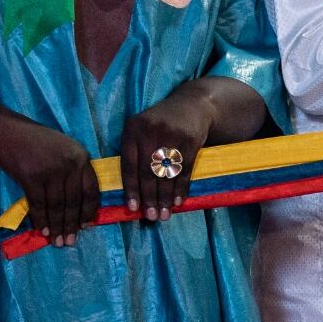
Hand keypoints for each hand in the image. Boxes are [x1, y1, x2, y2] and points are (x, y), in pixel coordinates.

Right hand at [0, 115, 100, 245]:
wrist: (6, 130)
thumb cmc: (35, 142)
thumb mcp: (63, 150)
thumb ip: (73, 171)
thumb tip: (78, 208)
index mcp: (81, 157)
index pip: (91, 190)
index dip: (88, 211)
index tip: (85, 226)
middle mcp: (70, 163)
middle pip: (73, 201)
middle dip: (71, 225)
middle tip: (70, 242)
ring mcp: (50, 170)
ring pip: (56, 205)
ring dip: (56, 226)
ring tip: (57, 241)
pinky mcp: (31, 176)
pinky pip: (38, 204)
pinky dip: (40, 219)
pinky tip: (42, 230)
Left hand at [120, 92, 215, 222]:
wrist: (193, 104)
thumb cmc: (162, 123)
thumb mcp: (143, 129)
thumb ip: (135, 152)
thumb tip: (132, 191)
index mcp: (133, 129)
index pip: (129, 164)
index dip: (131, 189)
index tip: (133, 209)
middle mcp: (150, 132)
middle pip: (147, 172)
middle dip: (149, 198)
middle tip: (151, 217)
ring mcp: (172, 136)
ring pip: (165, 174)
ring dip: (165, 198)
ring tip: (164, 215)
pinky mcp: (191, 141)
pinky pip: (183, 170)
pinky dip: (180, 188)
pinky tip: (177, 202)